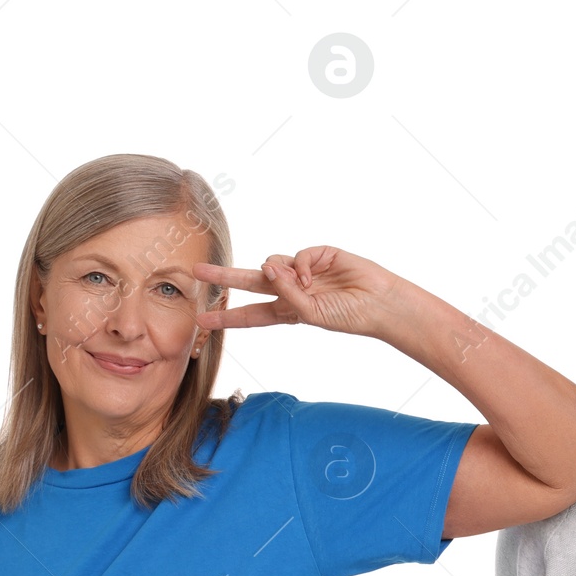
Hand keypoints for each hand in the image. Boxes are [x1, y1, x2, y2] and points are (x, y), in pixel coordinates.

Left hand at [194, 246, 409, 339]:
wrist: (379, 303)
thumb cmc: (348, 316)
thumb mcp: (311, 314)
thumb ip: (286, 293)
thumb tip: (265, 265)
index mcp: (289, 311)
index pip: (252, 314)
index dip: (228, 317)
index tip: (203, 320)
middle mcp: (292, 290)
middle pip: (251, 282)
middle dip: (224, 277)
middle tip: (196, 272)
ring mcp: (304, 271)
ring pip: (272, 263)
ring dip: (274, 273)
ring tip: (297, 284)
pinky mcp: (317, 254)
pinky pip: (295, 256)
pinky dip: (299, 266)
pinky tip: (311, 276)